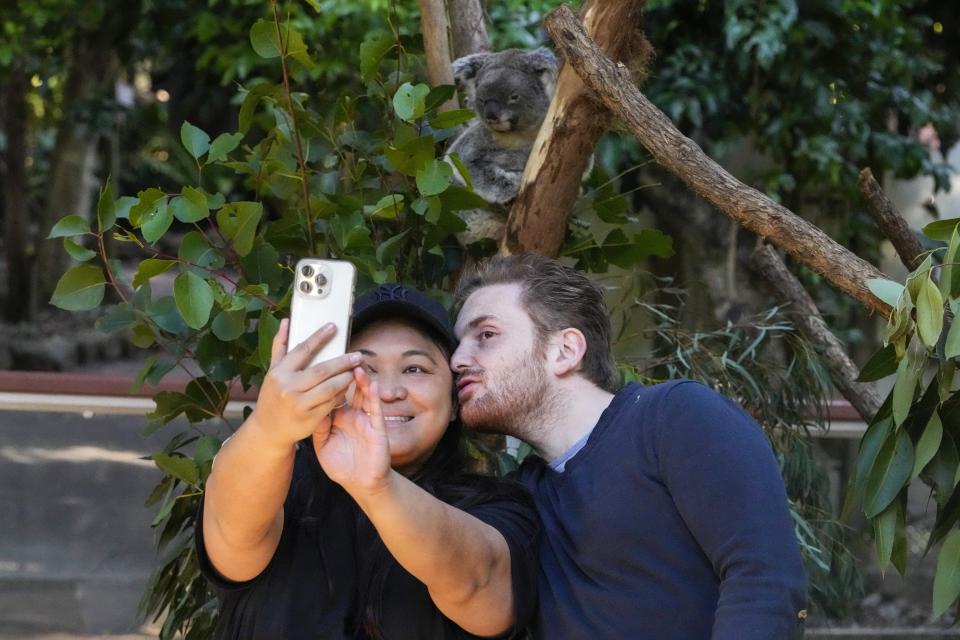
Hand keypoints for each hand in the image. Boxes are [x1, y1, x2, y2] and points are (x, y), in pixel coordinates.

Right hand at [247, 318, 361, 446]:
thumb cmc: (272, 397)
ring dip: (345, 378)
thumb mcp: (272, 372)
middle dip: (342, 361)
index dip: (319, 337)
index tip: (333, 327)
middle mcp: (288, 388)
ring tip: (355, 370)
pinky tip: (347, 387)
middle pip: (322, 370)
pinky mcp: (310, 418)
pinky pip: (331, 403)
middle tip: (357, 355)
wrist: (268, 430)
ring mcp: (300, 404)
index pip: (302, 351)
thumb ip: (280, 347)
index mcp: (279, 373)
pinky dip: (340, 394)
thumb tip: (286, 322)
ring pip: (330, 387)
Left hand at [313, 367, 393, 495]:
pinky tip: (371, 384)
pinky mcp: (377, 427)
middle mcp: (352, 414)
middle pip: (349, 389)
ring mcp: (365, 419)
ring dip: (361, 379)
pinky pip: (376, 409)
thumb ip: (318, 427)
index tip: (320, 364)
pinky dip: (374, 396)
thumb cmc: (341, 466)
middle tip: (341, 356)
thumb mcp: (323, 446)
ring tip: (356, 364)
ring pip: (364, 394)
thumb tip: (311, 407)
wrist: (361, 484)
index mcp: (337, 418)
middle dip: (345, 373)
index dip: (328, 380)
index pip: (332, 394)